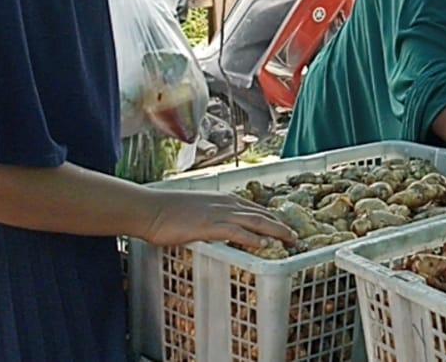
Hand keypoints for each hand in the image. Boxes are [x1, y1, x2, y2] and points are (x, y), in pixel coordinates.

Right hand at [140, 190, 296, 250]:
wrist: (149, 209)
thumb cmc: (167, 212)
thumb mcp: (196, 212)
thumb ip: (211, 220)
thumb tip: (216, 231)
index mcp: (224, 200)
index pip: (256, 209)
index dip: (273, 219)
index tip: (285, 229)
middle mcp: (226, 204)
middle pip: (262, 214)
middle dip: (281, 226)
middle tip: (296, 237)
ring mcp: (219, 214)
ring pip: (256, 221)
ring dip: (276, 231)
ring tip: (291, 240)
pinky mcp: (209, 225)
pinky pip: (236, 231)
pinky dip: (252, 238)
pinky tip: (264, 245)